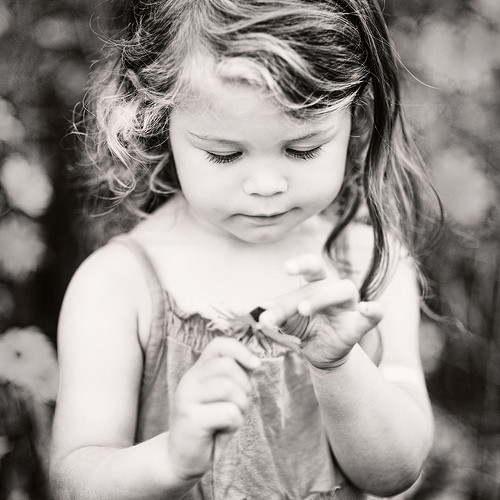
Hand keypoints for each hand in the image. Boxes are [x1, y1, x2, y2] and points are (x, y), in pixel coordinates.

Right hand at [168, 337, 259, 480]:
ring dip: (241, 406)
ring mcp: (187, 398)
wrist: (182, 458)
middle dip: (244, 386)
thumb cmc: (210, 425)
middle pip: (227, 365)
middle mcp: (189, 380)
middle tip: (238, 405)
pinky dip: (235, 424)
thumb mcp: (223, 397)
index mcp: (198, 371)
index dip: (241, 350)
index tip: (255, 365)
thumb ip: (235, 377)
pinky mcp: (191, 420)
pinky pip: (229, 413)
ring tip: (230, 418)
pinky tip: (221, 431)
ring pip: (229, 388)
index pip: (219, 346)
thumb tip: (254, 362)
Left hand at [259, 254, 383, 369]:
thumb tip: (260, 315)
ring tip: (304, 310)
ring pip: (342, 290)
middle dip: (307, 281)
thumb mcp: (286, 321)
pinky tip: (368, 309)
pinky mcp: (358, 323)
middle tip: (292, 302)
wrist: (318, 352)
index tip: (285, 268)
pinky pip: (373, 314)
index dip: (301, 263)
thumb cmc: (301, 328)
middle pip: (322, 277)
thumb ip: (277, 315)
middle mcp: (331, 288)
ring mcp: (347, 304)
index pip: (310, 265)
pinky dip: (373, 311)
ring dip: (323, 299)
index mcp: (314, 283)